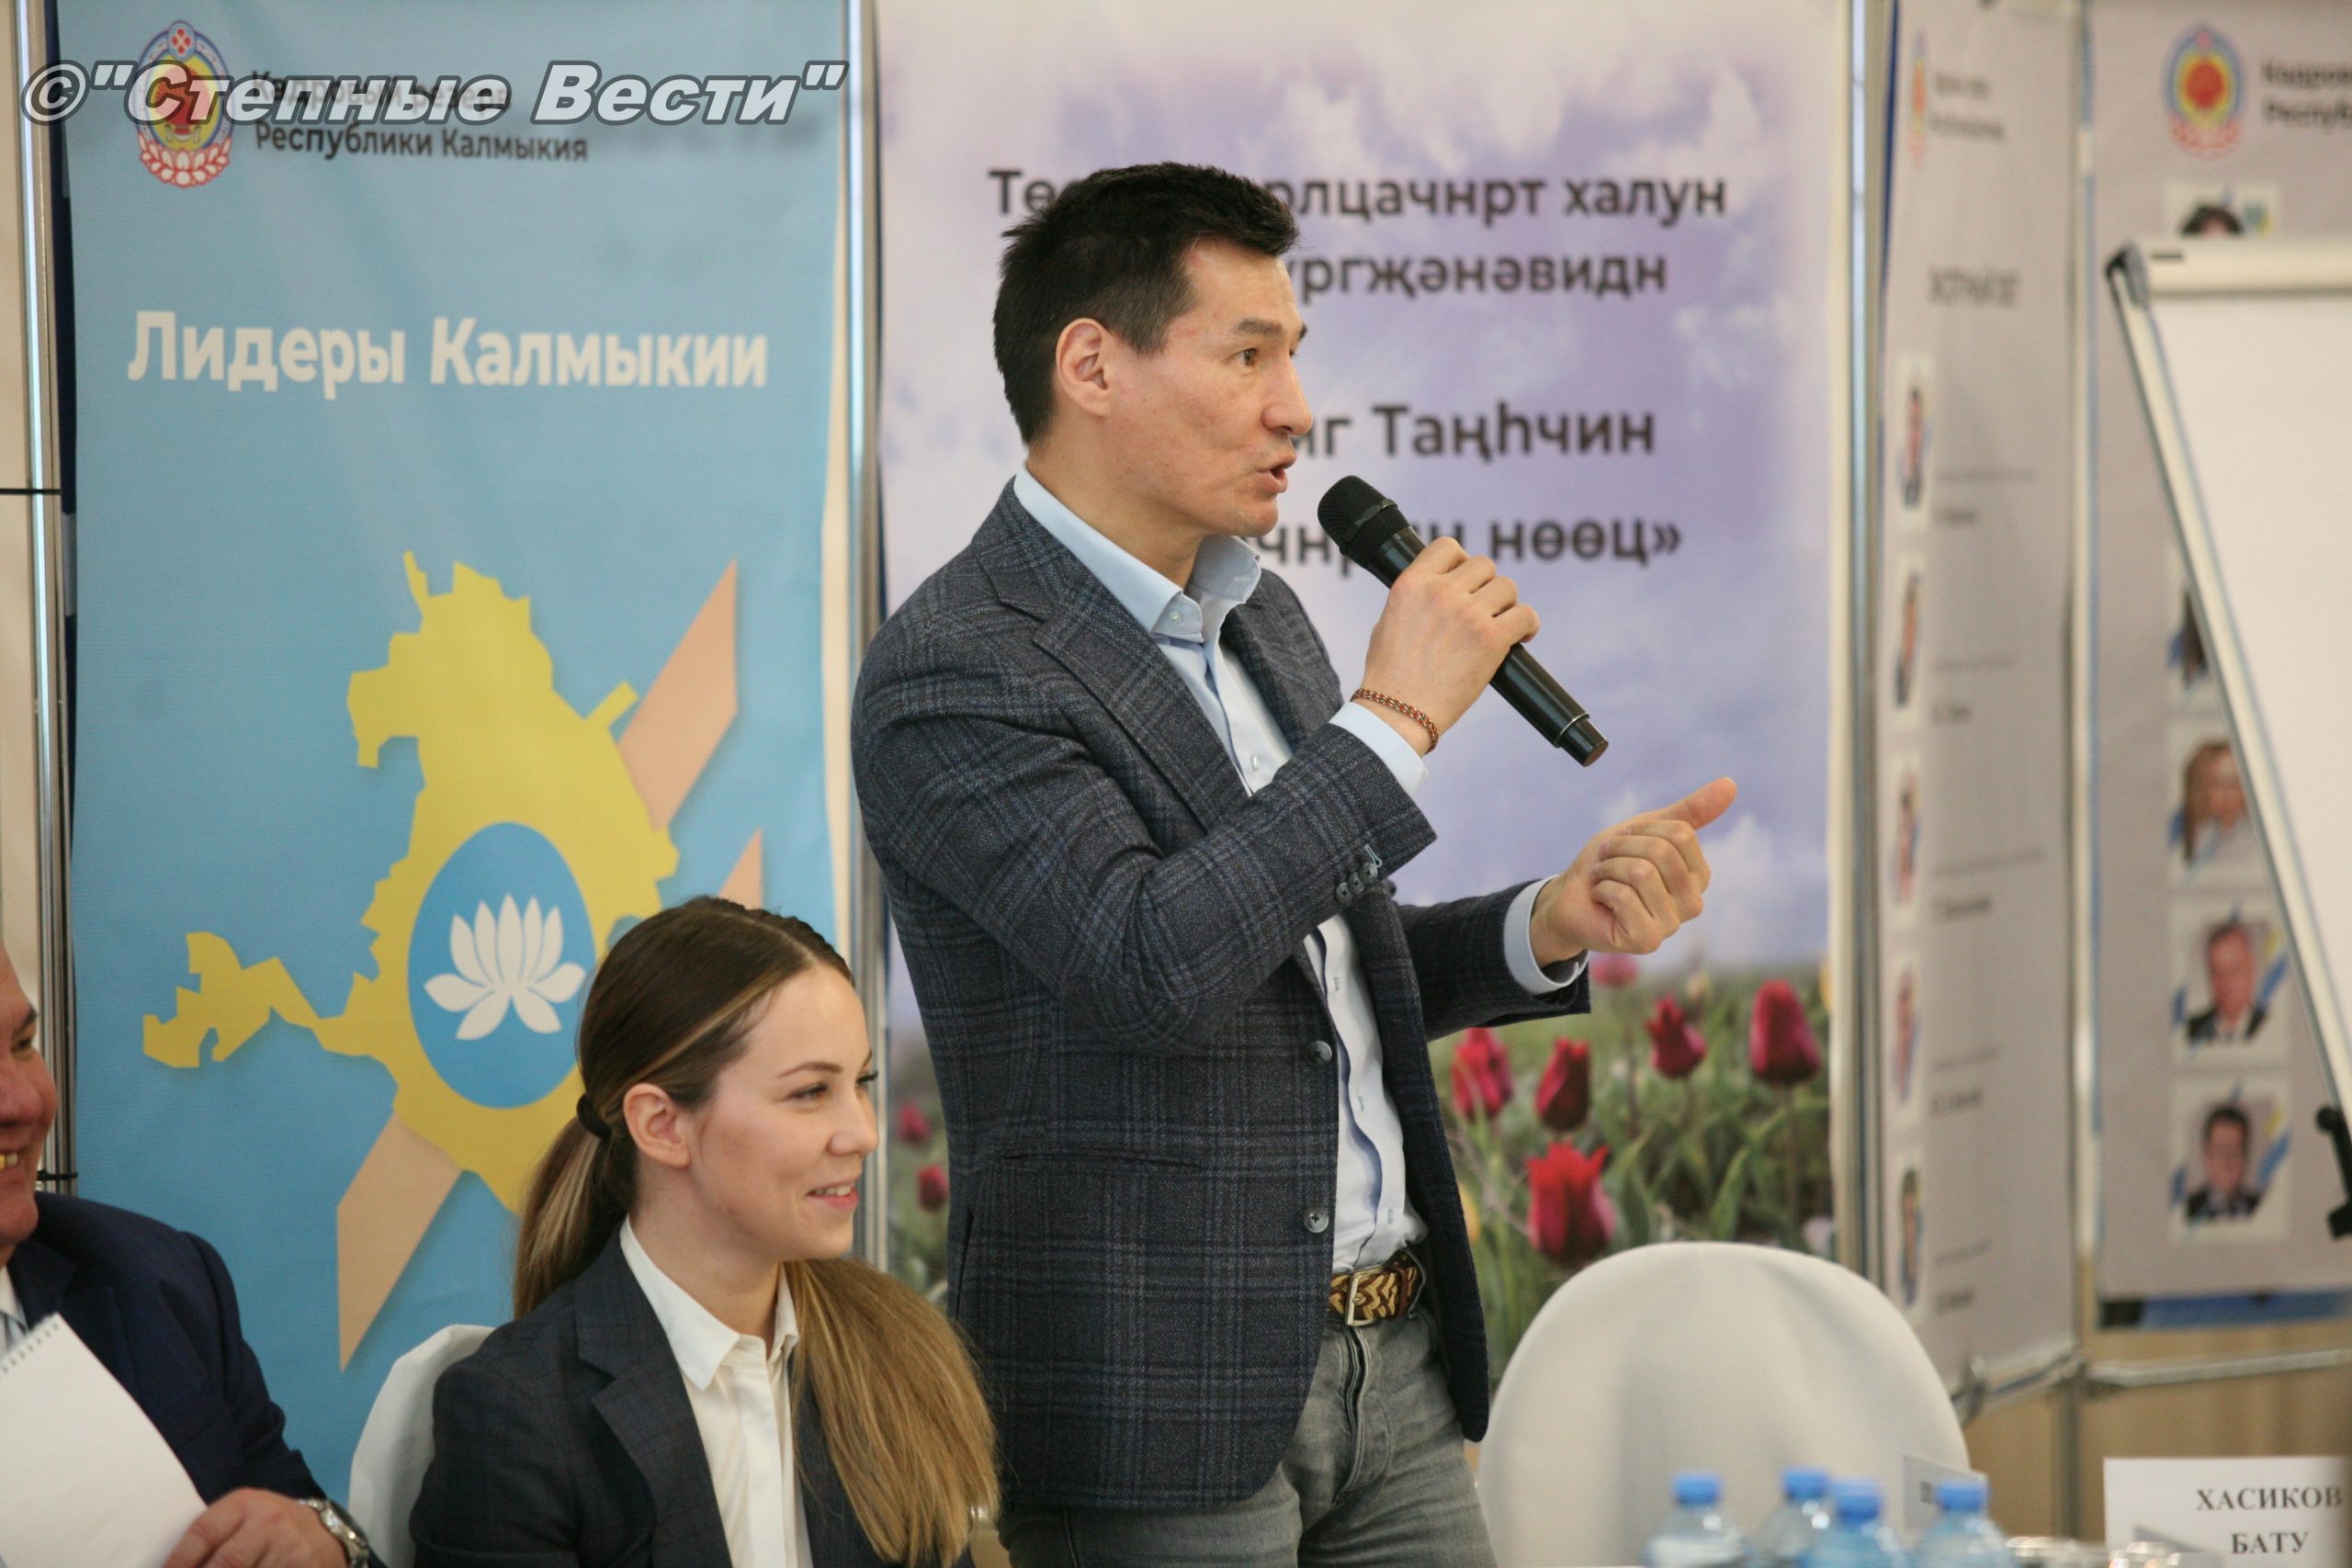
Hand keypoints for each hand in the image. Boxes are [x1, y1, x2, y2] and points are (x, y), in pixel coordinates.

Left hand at [164, 1490, 347, 1567]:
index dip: (179, 1561)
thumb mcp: (244, 1519)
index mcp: (245, 1504)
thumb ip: (213, 1538)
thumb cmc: (270, 1529)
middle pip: (227, 1562)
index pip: (204, 1532)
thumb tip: (170, 1567)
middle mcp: (269, 1521)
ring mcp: (289, 1547)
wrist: (327, 1535)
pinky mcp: (305, 1566)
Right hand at [1354, 538, 1538, 752]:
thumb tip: (1438, 588)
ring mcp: (1468, 614)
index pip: (1447, 547)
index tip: (1464, 578)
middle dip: (1485, 586)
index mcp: (1411, 584)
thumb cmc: (1390, 676)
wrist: (1399, 713)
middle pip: (1483, 565)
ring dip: (1506, 604)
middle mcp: (1441, 592)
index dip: (1460, 560)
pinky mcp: (1491, 639)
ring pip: (1507, 587)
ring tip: (1500, 623)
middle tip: (1482, 609)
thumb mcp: (1387, 621)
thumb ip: (1415, 598)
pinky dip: (1527, 625)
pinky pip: (1525, 615)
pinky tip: (1521, 636)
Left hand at [1531, 778, 1737, 963]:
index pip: (1681, 834)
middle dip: (1622, 848)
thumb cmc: (1610, 864)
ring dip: (1608, 869)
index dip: (1642, 830)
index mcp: (1698, 875)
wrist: (1569, 898)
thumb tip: (1730, 783)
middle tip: (1608, 861)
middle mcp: (1692, 903)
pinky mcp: (1647, 940)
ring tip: (1603, 879)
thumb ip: (1689, 811)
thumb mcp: (1646, 829)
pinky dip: (1602, 889)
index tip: (1625, 842)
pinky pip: (1624, 897)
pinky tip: (1601, 900)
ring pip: (1641, 873)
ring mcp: (1671, 925)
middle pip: (1662, 852)